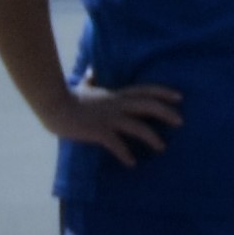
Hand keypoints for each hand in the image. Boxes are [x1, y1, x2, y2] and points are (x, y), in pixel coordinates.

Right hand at [43, 78, 184, 162]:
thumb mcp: (83, 86)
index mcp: (115, 94)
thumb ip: (91, 80)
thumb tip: (91, 71)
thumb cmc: (66, 97)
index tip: (179, 97)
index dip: (163, 93)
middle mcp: (117, 104)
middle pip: (148, 106)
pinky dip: (126, 154)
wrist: (53, 105)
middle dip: (166, 113)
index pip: (145, 90)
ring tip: (162, 148)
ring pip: (138, 126)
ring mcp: (109, 118)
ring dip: (152, 138)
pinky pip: (117, 144)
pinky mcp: (99, 131)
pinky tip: (132, 163)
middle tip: (180, 122)